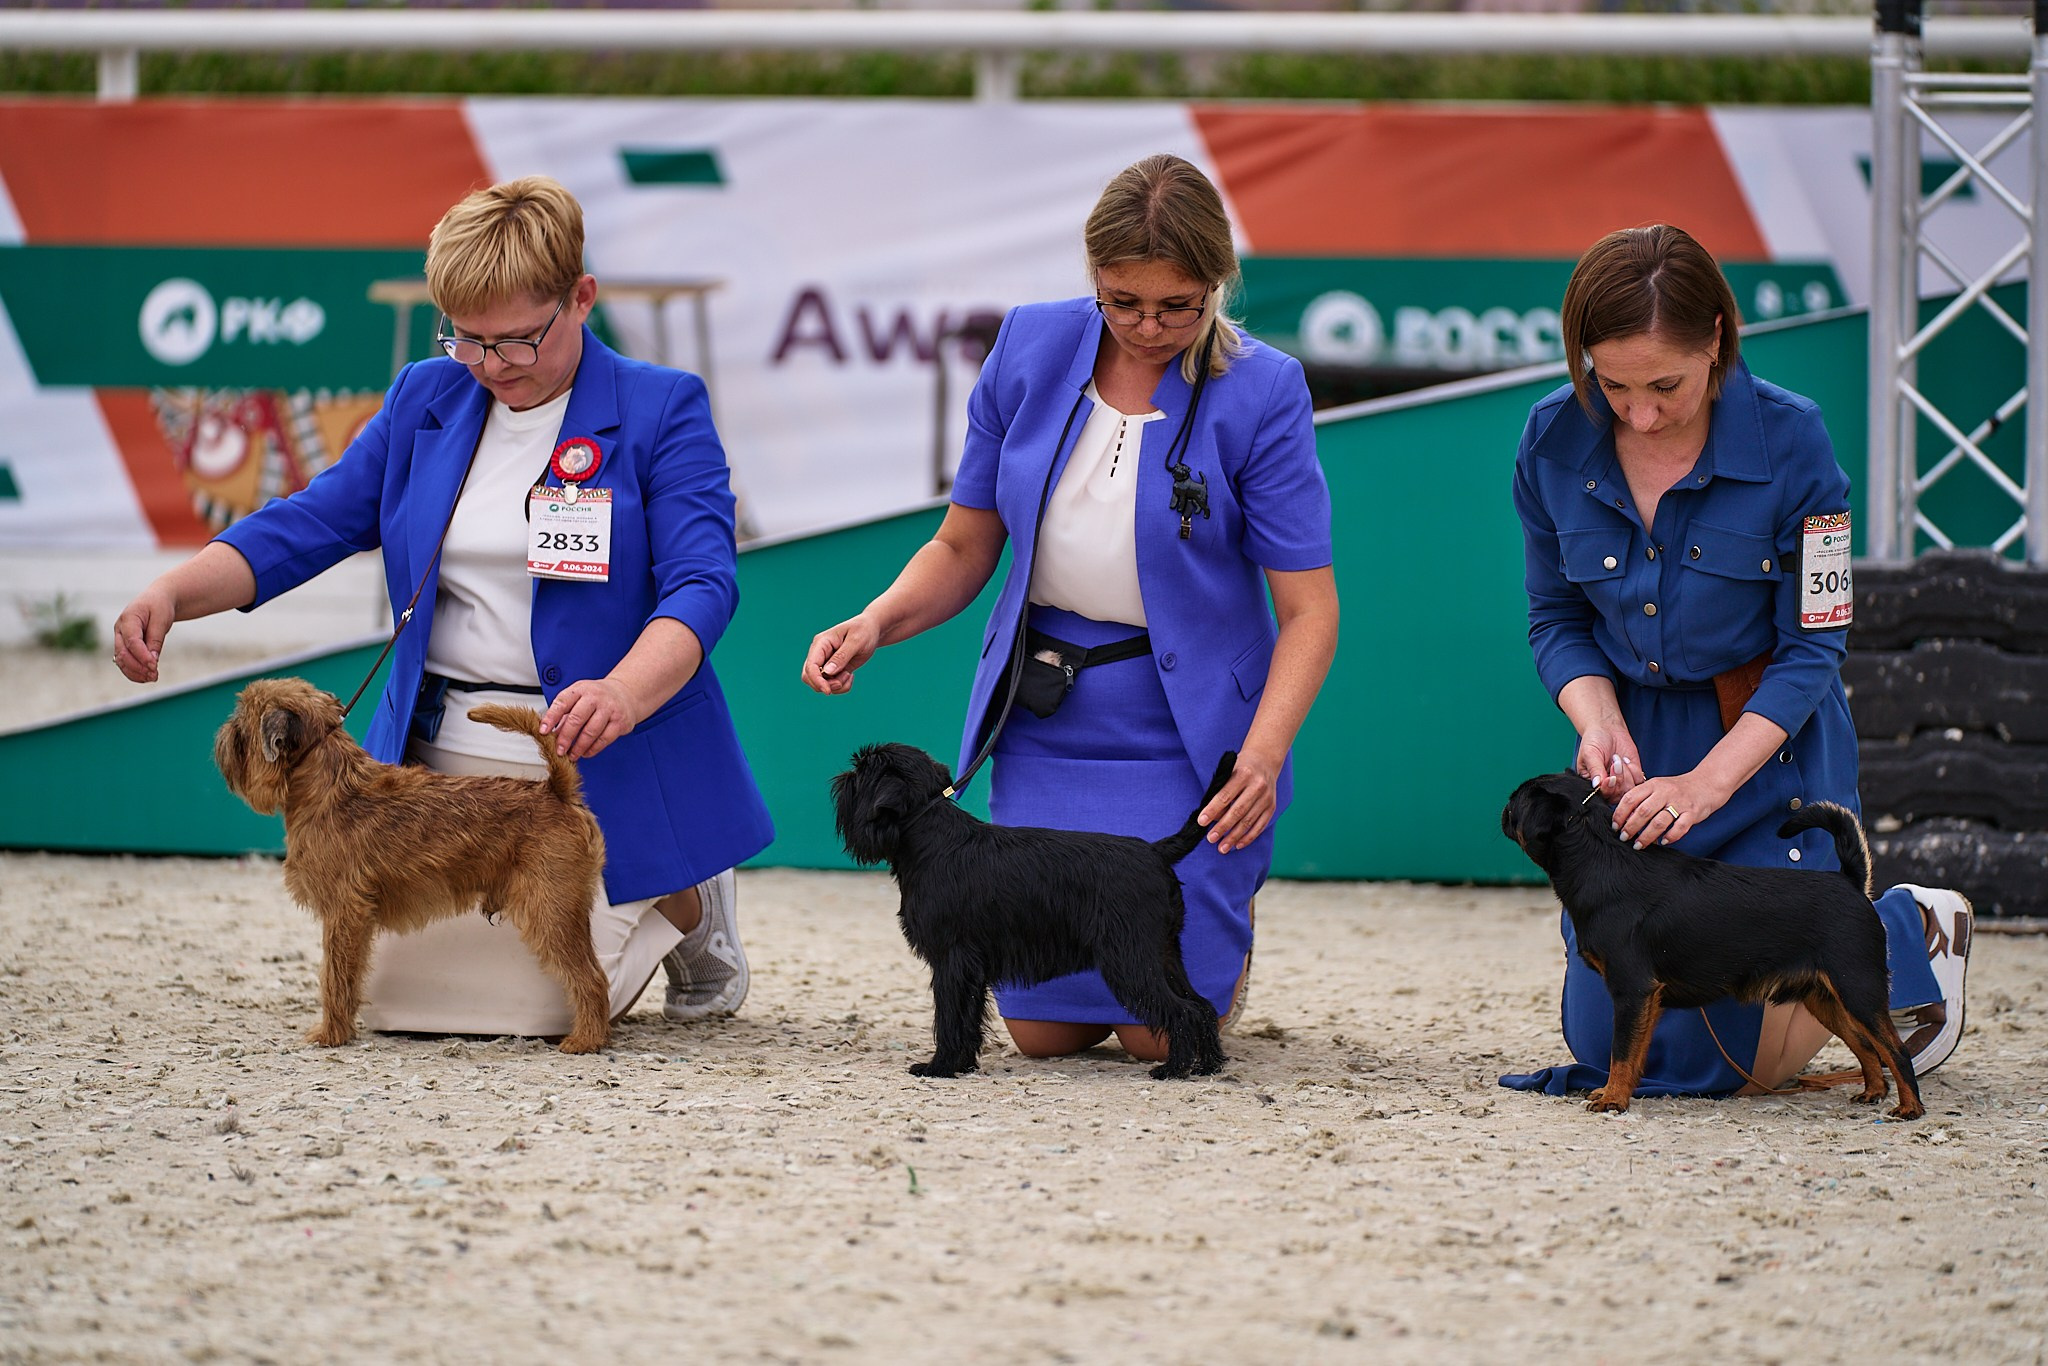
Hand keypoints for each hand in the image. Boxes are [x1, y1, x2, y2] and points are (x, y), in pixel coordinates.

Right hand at [112, 584, 174, 682]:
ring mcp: (119, 638)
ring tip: (152, 678)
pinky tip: (145, 677)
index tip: (155, 666)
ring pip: (121, 660)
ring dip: (135, 672)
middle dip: (138, 667)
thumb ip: (156, 639)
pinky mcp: (124, 645)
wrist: (156, 599)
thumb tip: (153, 660)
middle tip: (154, 676)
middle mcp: (119, 629)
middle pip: (123, 653)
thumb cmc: (159, 606)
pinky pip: (124, 661)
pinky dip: (133, 671)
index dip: (142, 656)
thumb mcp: (162, 619)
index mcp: (128, 619)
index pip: (132, 641)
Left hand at [540, 677, 642, 758]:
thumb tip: (551, 734)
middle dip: (565, 737)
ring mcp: (609, 709)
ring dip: (579, 747)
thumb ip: (565, 714)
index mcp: (580, 689)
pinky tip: (586, 752)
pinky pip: (604, 739)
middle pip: (577, 719)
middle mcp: (595, 697)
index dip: (551, 718)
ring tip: (572, 755)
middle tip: (559, 750)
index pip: (562, 702)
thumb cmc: (598, 697)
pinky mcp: (620, 721)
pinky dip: (593, 749)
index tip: (543, 731)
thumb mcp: (579, 697)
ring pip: (591, 731)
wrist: (626, 693)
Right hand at [801, 615, 881, 695]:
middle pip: (809, 677)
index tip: (828, 691)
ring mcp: (825, 662)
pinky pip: (831, 685)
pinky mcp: (833, 670)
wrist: (871, 630)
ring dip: (836, 686)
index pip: (811, 665)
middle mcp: (819, 653)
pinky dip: (842, 686)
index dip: (816, 680)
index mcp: (821, 643)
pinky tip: (850, 676)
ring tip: (850, 675)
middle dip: (825, 685)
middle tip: (842, 682)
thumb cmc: (864, 631)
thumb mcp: (856, 641)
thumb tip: (827, 671)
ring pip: (820, 684)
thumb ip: (842, 656)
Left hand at [1199, 748, 1280, 855]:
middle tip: (1211, 838)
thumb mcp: (1229, 772)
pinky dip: (1249, 837)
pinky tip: (1238, 844)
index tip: (1202, 822)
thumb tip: (1212, 817)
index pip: (1225, 796)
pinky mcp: (1271, 807)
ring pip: (1248, 821)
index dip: (1212, 810)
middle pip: (1237, 811)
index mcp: (1243, 774)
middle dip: (1223, 827)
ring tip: (1222, 847)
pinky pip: (1260, 825)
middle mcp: (1257, 786)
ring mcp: (1266, 797)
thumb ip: (1220, 792)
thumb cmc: (1241, 768)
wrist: (1265, 760)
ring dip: (1234, 836)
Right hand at [1575, 725, 1643, 798]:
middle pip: (1616, 795)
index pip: (1601, 795)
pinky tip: (1626, 760)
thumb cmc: (1594, 740)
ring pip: (1628, 790)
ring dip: (1626, 775)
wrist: (1607, 728)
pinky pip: (1639, 782)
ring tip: (1618, 759)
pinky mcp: (1634, 776)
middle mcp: (1607, 787)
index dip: (1607, 789)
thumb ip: (1594, 771)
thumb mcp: (1589, 754)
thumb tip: (1597, 786)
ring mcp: (1621, 782)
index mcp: (1592, 784)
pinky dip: (1634, 771)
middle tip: (1615, 761)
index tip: (1609, 777)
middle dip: (1618, 779)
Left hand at [1611, 768, 1730, 849]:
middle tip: (1624, 838)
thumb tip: (1621, 815)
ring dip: (1646, 836)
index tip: (1615, 826)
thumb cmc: (1677, 789)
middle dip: (1630, 827)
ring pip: (1659, 822)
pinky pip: (1680, 827)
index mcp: (1653, 785)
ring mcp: (1680, 802)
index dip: (1620, 813)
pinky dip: (1670, 837)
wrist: (1707, 783)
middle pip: (1643, 811)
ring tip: (1638, 845)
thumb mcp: (1657, 786)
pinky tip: (1663, 842)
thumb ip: (1641, 797)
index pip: (1630, 798)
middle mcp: (1665, 792)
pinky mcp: (1693, 812)